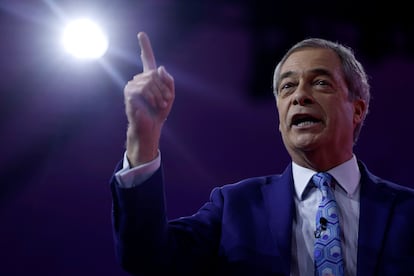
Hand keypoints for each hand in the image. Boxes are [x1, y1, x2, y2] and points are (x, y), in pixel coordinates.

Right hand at [124, 32, 174, 166]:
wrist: (151, 127)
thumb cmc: (159, 112)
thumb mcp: (170, 95)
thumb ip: (168, 81)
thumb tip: (160, 68)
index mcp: (148, 79)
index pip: (146, 59)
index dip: (145, 47)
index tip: (141, 34)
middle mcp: (138, 80)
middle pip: (155, 73)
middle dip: (164, 88)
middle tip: (166, 101)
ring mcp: (132, 86)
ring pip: (150, 81)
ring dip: (160, 94)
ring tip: (160, 105)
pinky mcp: (129, 93)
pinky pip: (144, 88)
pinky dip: (153, 97)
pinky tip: (153, 105)